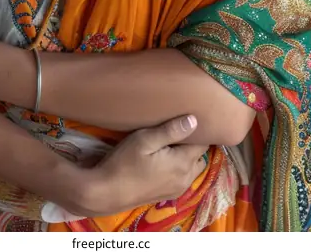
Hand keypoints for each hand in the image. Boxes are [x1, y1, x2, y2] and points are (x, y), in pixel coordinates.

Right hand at [76, 115, 207, 217]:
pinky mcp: (168, 194)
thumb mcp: (145, 139)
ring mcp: (177, 189)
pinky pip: (184, 177)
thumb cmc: (125, 162)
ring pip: (193, 168)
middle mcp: (185, 179)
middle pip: (200, 156)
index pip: (203, 143)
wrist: (107, 192)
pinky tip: (167, 158)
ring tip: (174, 141)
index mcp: (183, 163)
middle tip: (181, 126)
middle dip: (195, 142)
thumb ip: (171, 130)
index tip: (192, 116)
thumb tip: (195, 119)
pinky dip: (181, 166)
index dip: (201, 129)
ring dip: (188, 155)